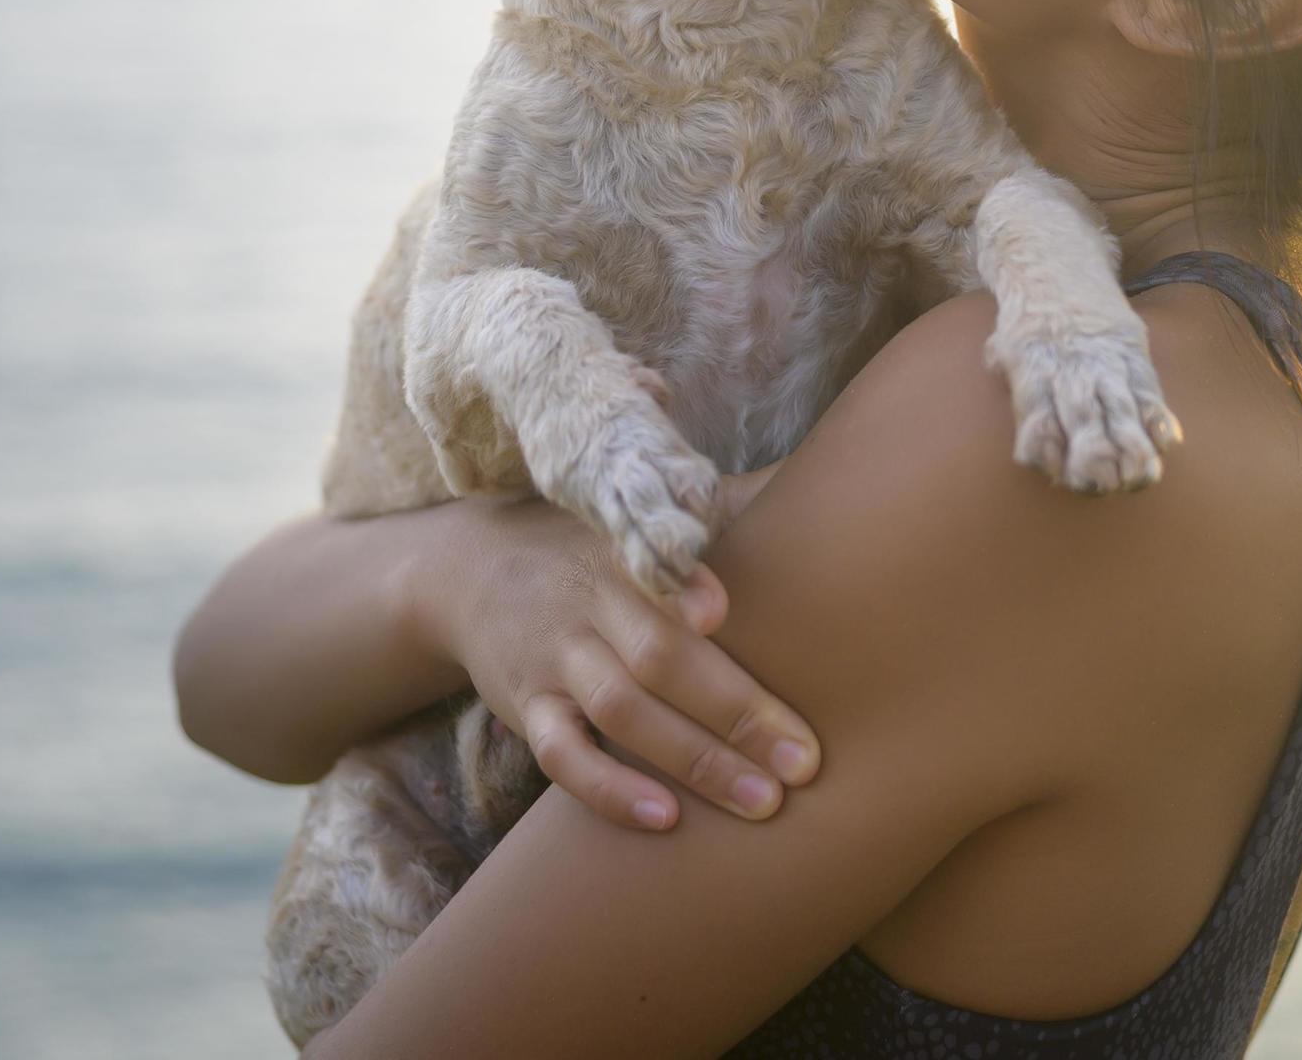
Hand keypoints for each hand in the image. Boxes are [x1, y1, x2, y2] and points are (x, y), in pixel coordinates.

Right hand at [409, 487, 812, 830]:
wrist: (467, 571)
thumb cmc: (593, 545)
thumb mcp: (638, 513)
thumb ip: (728, 506)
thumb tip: (834, 481)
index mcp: (626, 549)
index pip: (658, 569)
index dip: (685, 589)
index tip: (725, 615)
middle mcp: (589, 603)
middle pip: (660, 657)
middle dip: (735, 711)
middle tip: (806, 762)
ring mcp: (554, 659)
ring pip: (622, 714)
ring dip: (694, 762)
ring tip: (763, 803)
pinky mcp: (527, 708)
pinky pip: (562, 757)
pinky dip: (610, 790)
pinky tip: (665, 820)